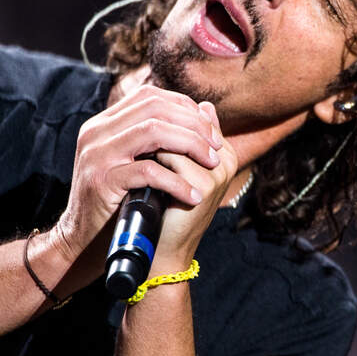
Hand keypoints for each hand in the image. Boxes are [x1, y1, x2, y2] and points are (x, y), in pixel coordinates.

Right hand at [45, 85, 222, 285]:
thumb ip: (167, 134)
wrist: (83, 239)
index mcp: (105, 123)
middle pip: (155, 108)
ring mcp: (96, 154)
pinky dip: (176, 182)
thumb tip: (209, 108)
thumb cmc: (119, 199)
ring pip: (153, 131)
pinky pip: (148, 171)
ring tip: (211, 164)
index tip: (210, 130)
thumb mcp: (141, 160)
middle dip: (193, 124)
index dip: (185, 107)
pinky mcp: (100, 181)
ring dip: (190, 145)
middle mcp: (96, 132)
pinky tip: (193, 195)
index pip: (150, 96)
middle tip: (216, 147)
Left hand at [151, 104, 238, 273]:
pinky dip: (151, 162)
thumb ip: (178, 138)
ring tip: (135, 158)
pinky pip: (173, 159)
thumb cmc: (161, 206)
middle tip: (131, 139)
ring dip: (151, 145)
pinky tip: (138, 173)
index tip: (138, 128)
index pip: (192, 115)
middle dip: (156, 126)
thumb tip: (182, 108)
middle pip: (186, 121)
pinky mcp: (206, 187)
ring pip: (177, 138)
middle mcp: (225, 159)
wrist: (159, 247)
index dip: (162, 118)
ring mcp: (219, 173)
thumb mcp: (170, 168)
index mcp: (221, 151)